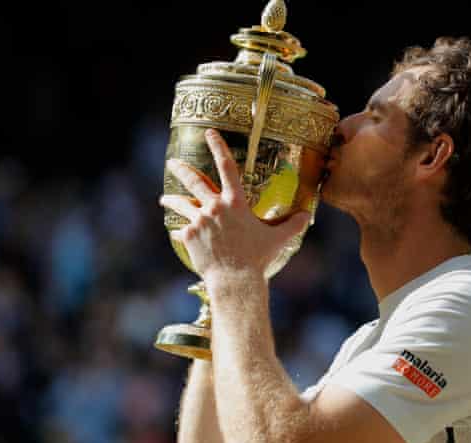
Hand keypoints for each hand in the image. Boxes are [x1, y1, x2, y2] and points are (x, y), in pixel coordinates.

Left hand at [160, 129, 309, 284]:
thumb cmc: (257, 258)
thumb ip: (292, 224)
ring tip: (164, 199)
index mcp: (235, 202)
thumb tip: (307, 215)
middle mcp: (214, 206)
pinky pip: (181, 230)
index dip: (217, 146)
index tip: (209, 134)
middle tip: (172, 162)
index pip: (226, 167)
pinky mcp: (188, 235)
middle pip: (194, 180)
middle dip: (181, 168)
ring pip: (180, 203)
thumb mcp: (278, 239)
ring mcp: (199, 220)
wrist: (234, 279)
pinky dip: (181, 231)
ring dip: (170, 199)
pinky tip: (177, 233)